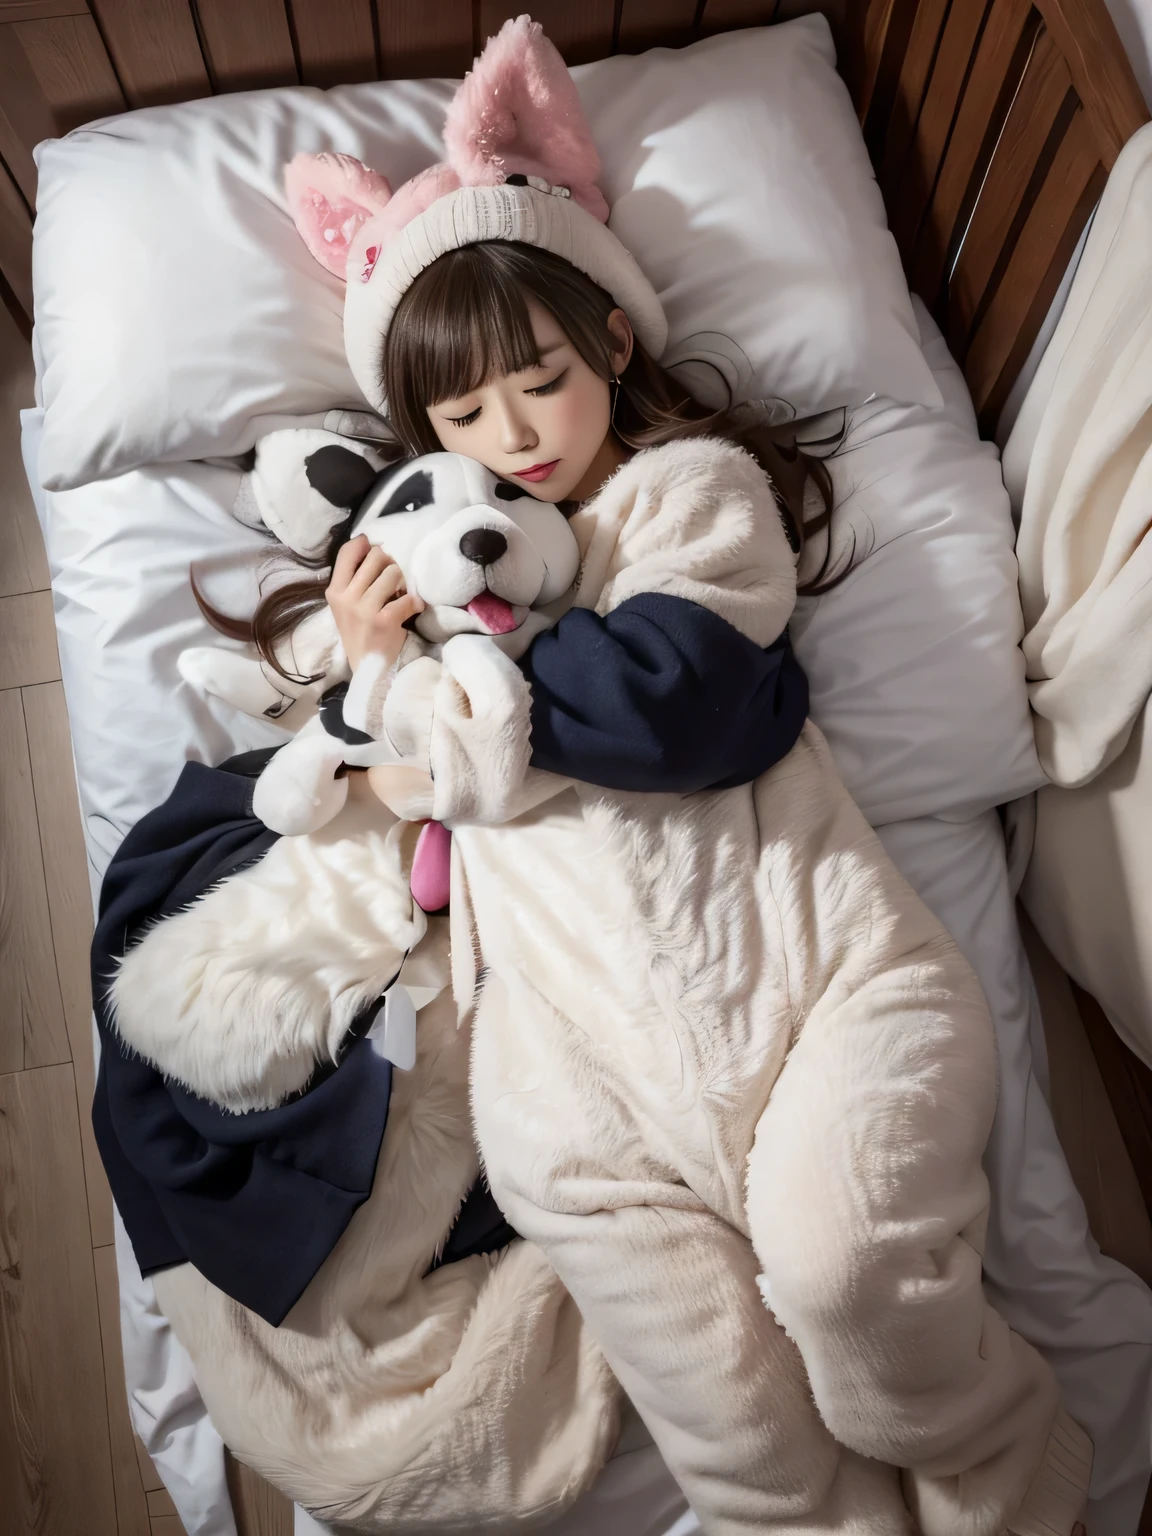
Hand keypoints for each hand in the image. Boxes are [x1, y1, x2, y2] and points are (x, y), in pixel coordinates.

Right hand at [326, 535, 423, 670]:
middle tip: (393, 579)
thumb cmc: (360, 631)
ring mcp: (363, 610)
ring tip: (401, 594)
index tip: (375, 549)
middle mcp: (346, 598)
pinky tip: (413, 608)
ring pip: (392, 573)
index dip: (365, 544)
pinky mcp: (383, 621)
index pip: (347, 552)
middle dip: (390, 564)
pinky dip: (415, 602)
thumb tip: (368, 543)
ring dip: (403, 582)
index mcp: (334, 591)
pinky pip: (406, 598)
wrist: (368, 668)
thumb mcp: (346, 604)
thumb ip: (353, 577)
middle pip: (375, 557)